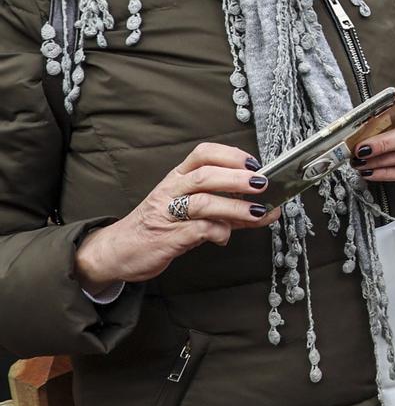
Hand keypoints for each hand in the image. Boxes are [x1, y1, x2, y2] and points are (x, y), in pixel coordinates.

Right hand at [74, 142, 272, 289]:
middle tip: (262, 184)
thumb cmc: (159, 226)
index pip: (202, 154)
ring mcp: (167, 214)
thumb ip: (227, 209)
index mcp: (177, 178)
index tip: (254, 163)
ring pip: (202, 202)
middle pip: (204, 176)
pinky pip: (197, 230)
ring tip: (257, 212)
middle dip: (237, 178)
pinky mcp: (167, 238)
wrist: (116, 251)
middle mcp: (171, 191)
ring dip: (234, 206)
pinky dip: (218, 232)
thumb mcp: (192, 212)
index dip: (231, 155)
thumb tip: (267, 208)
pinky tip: (225, 236)